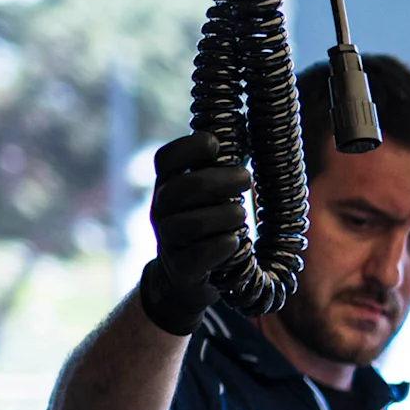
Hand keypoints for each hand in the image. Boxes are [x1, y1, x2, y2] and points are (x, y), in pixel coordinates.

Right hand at [135, 131, 251, 335]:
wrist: (185, 279)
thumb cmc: (206, 228)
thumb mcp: (206, 197)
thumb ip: (218, 170)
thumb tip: (246, 130)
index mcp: (167, 187)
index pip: (165, 160)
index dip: (188, 147)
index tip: (216, 144)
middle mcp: (162, 212)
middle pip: (181, 189)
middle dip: (219, 180)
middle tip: (247, 178)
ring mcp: (168, 242)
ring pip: (189, 224)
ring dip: (223, 215)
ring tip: (242, 214)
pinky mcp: (182, 270)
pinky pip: (197, 256)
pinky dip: (220, 246)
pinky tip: (236, 241)